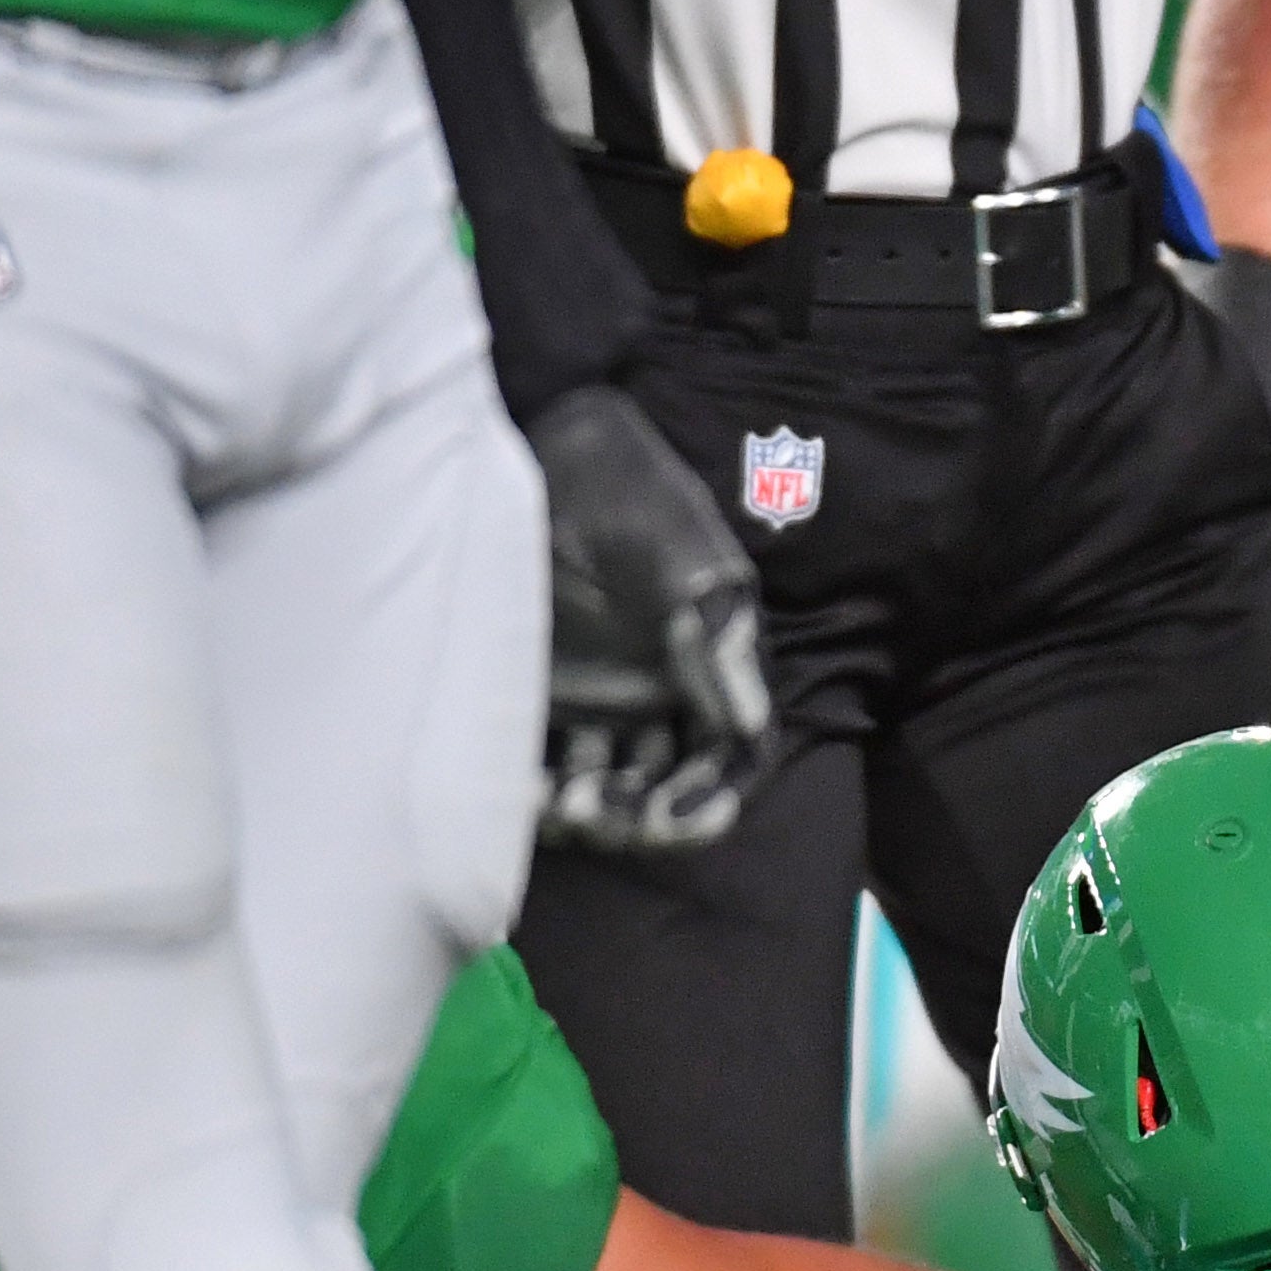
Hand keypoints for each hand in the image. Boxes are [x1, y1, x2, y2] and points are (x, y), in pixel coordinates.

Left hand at [533, 385, 775, 850]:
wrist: (550, 452)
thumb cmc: (632, 491)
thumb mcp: (685, 551)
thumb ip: (715, 633)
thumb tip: (749, 727)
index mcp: (714, 670)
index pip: (726, 759)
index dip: (706, 800)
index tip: (670, 816)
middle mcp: (664, 698)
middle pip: (667, 788)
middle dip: (641, 818)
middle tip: (604, 818)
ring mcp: (602, 701)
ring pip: (608, 786)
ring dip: (591, 812)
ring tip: (561, 806)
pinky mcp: (541, 696)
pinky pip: (543, 762)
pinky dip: (536, 792)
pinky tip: (521, 795)